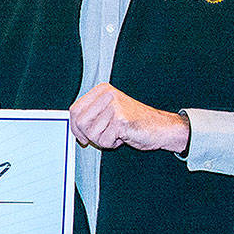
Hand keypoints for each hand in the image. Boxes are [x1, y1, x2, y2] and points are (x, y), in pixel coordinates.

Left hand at [69, 83, 189, 152]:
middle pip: (80, 121)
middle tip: (102, 137)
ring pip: (91, 133)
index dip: (75, 127)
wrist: (161, 128)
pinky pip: (104, 140)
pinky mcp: (121, 120)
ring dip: (102, 140)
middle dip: (88, 135)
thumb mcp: (108, 113)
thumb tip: (71, 127)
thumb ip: (90, 115)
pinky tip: (123, 137)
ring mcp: (115, 106)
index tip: (82, 136)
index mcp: (102, 90)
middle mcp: (107, 94)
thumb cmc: (133, 122)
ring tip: (116, 134)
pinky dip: (111, 144)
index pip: (75, 110)